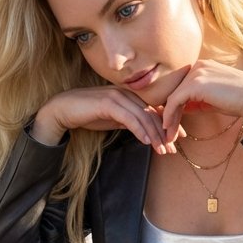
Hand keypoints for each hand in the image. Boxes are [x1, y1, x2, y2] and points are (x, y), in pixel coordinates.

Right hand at [31, 87, 181, 153]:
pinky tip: (146, 142)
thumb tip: (146, 132)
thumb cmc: (88, 114)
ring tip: (161, 150)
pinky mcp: (108, 103)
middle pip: (151, 113)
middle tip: (172, 149)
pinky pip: (129, 117)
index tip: (178, 138)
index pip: (153, 109)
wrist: (64, 109)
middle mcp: (126, 93)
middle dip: (163, 132)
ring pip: (142, 116)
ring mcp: (117, 96)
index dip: (167, 124)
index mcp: (129, 95)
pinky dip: (139, 130)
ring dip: (154, 135)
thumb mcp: (114, 119)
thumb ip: (130, 121)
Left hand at [159, 60, 242, 140]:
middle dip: (170, 113)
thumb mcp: (215, 100)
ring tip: (168, 135)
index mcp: (204, 66)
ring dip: (169, 118)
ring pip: (173, 97)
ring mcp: (197, 73)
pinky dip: (170, 115)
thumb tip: (184, 108)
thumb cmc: (241, 100)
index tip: (174, 123)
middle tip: (167, 132)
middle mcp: (198, 66)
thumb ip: (199, 101)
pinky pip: (175, 101)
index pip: (183, 86)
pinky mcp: (195, 84)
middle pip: (176, 91)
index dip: (176, 106)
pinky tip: (169, 128)